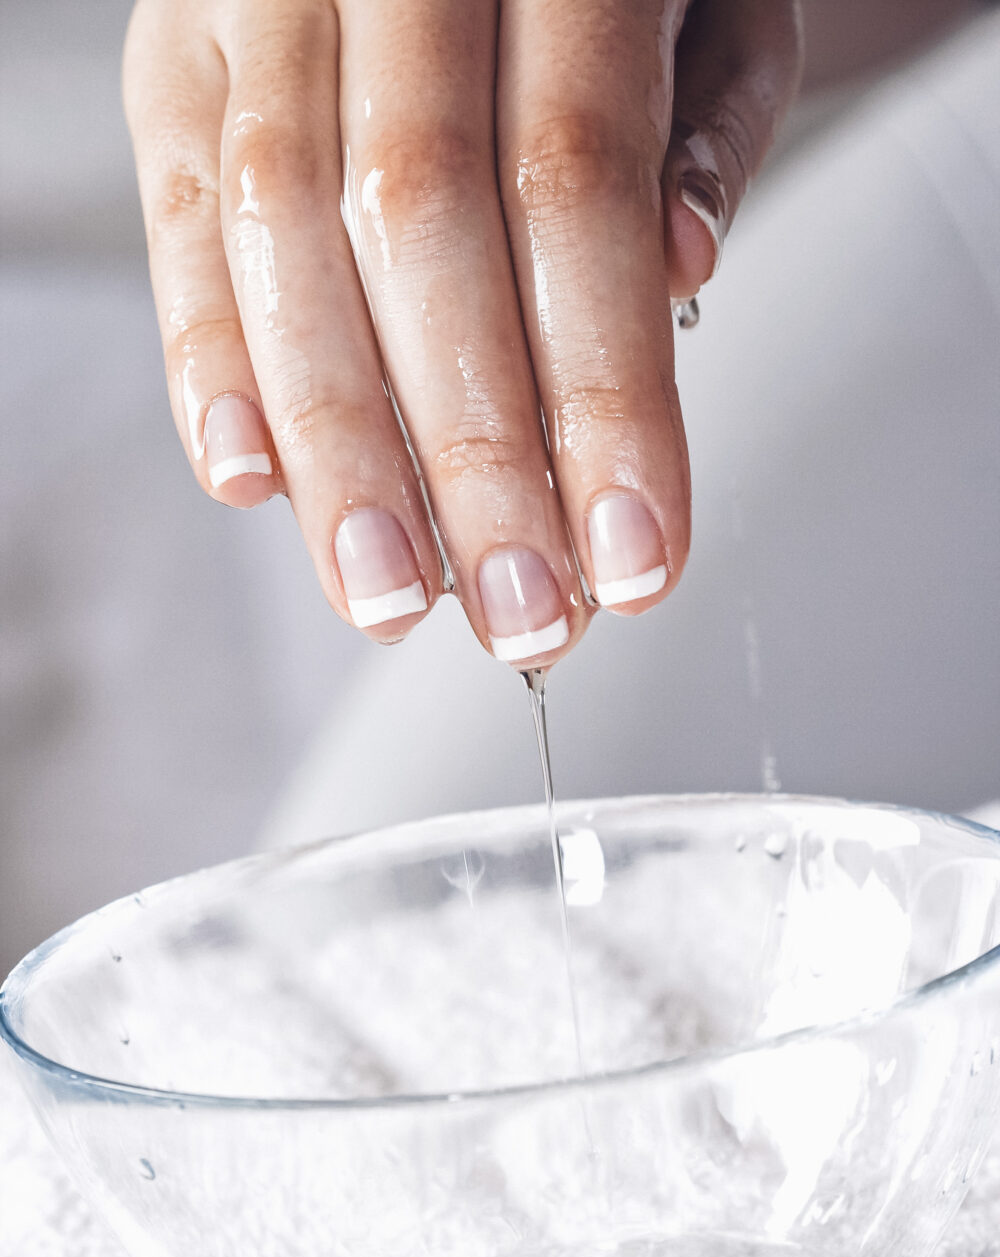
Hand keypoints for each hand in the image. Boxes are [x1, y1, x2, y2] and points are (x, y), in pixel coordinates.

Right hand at [124, 0, 801, 667]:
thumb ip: (704, 125)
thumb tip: (677, 273)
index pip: (578, 186)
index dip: (605, 394)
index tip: (635, 555)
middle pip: (419, 229)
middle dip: (471, 456)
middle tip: (519, 613)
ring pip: (279, 236)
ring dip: (337, 449)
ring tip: (391, 594)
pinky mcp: (170, 51)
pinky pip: (178, 216)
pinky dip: (210, 361)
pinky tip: (254, 483)